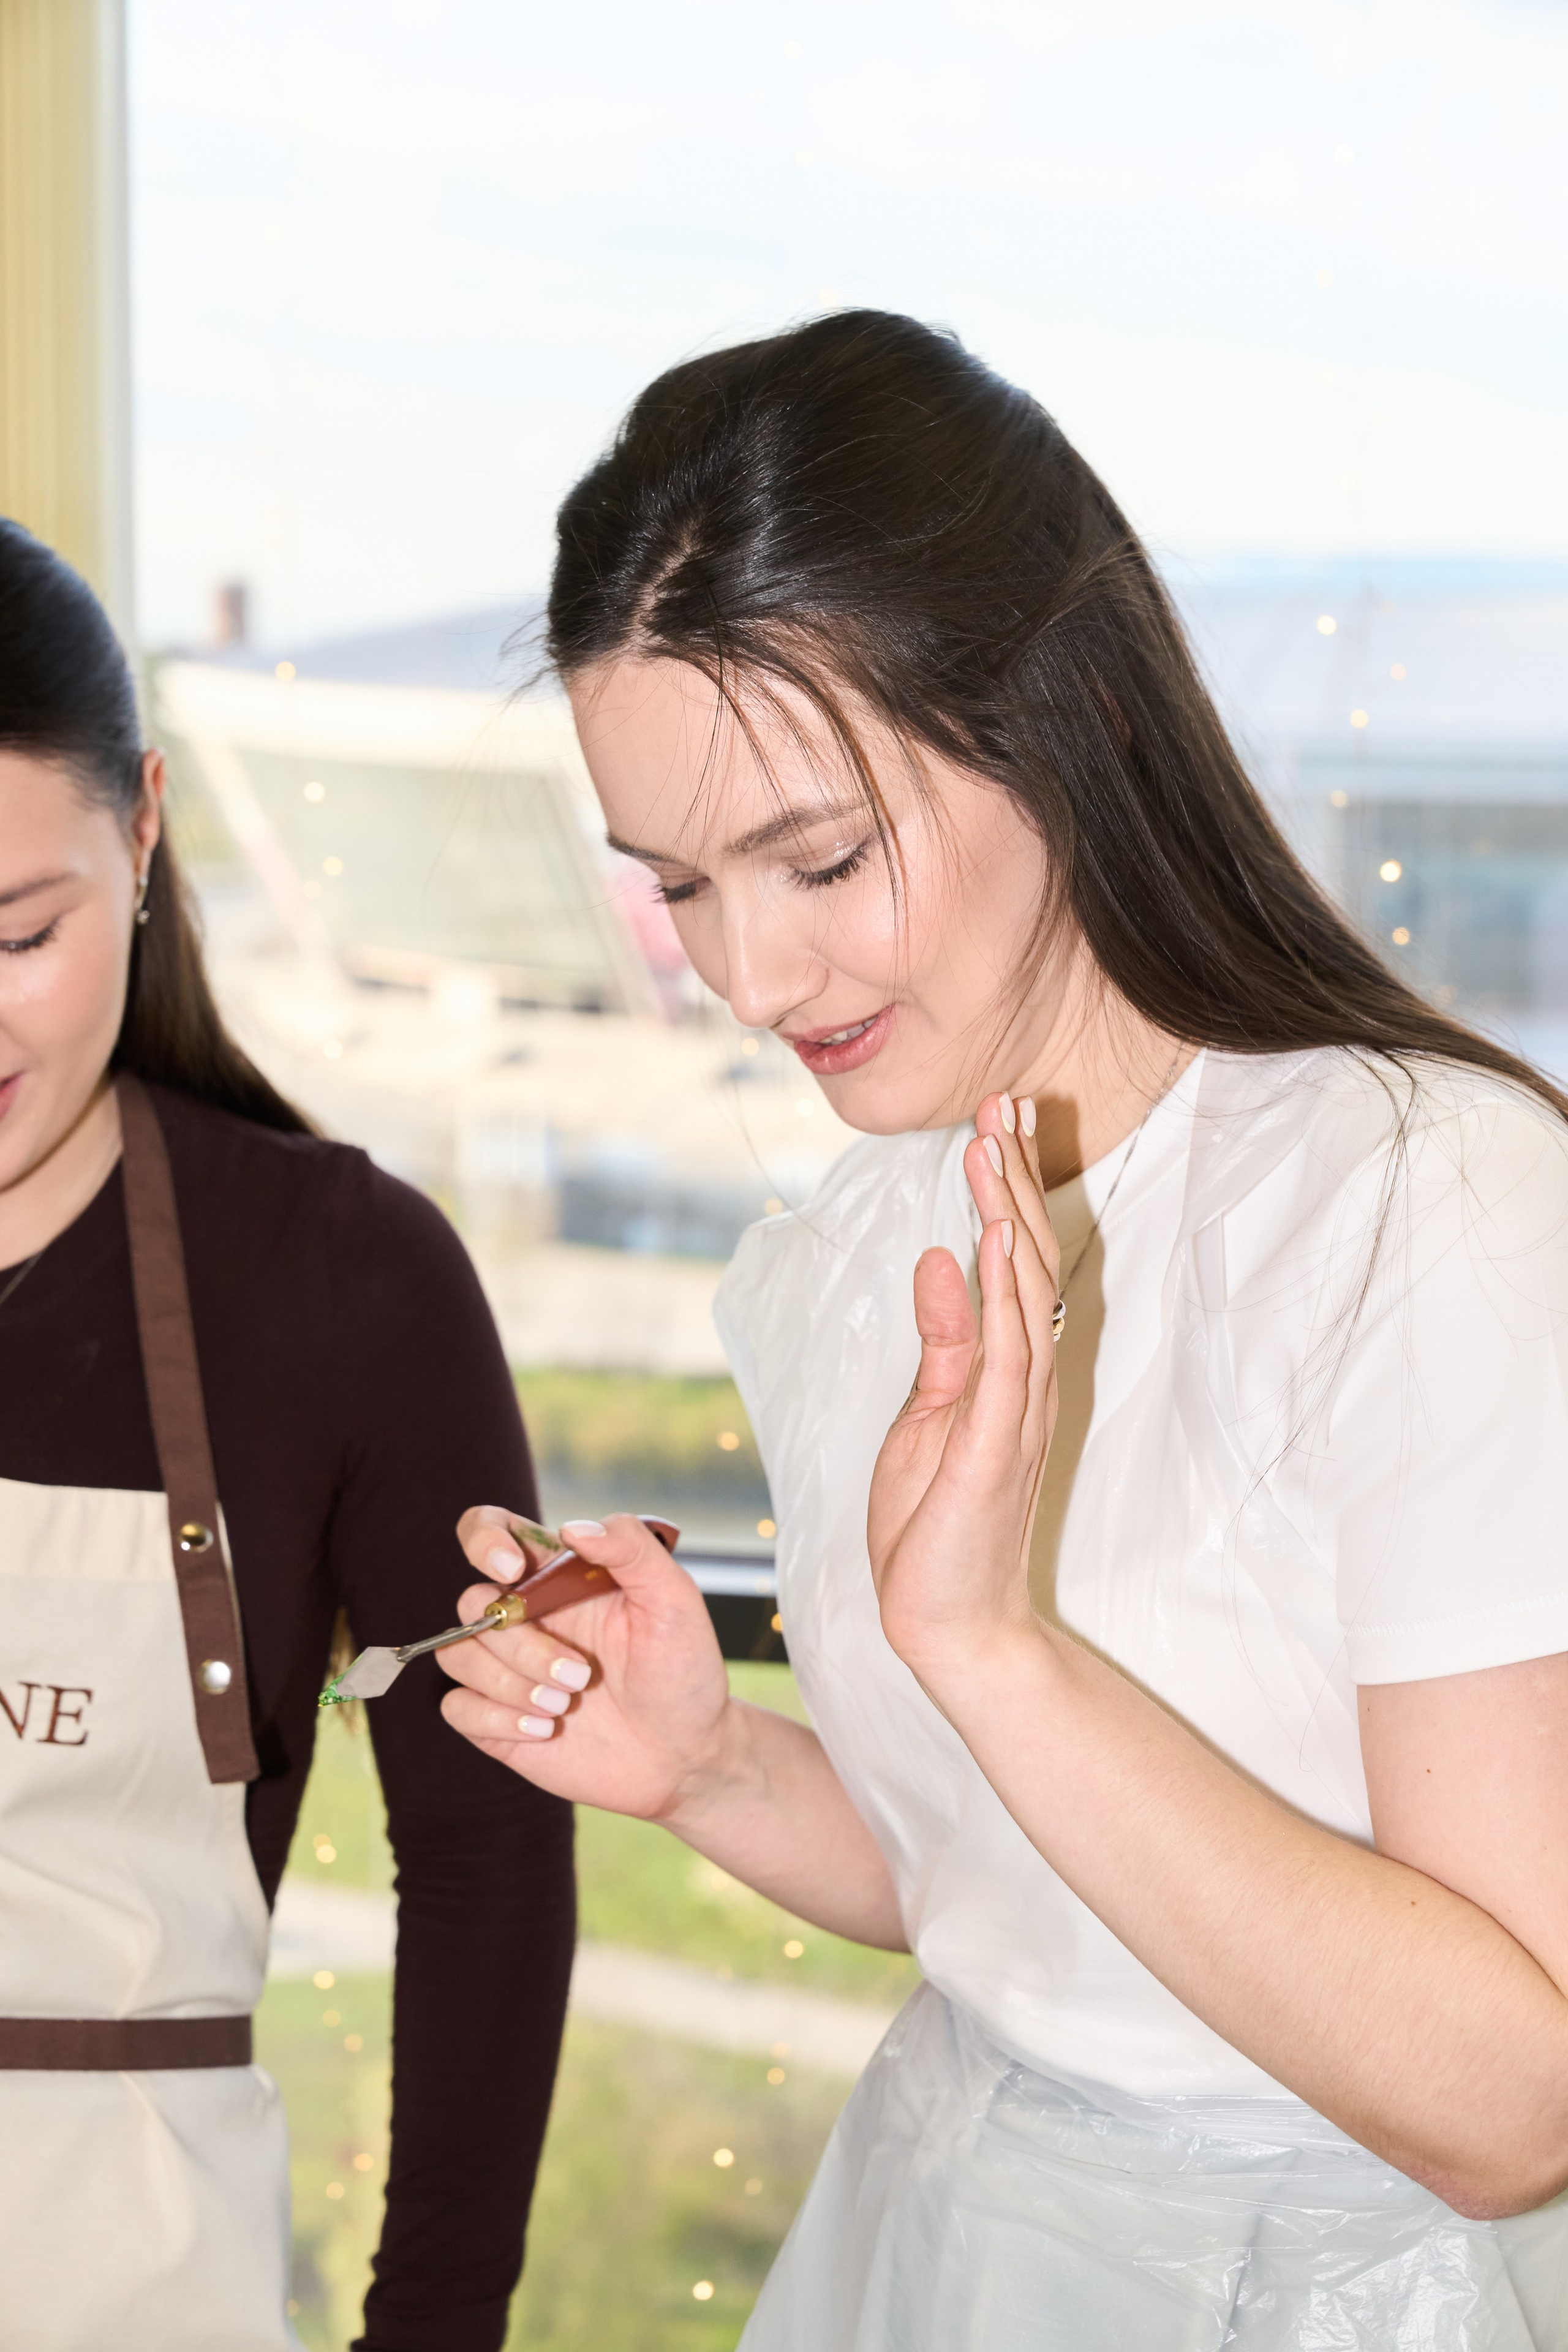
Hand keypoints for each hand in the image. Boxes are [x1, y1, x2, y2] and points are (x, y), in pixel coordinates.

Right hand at [438, 1510, 731, 1822]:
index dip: (483, 1539)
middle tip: (581, 1675)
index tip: (511, 1570)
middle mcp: (526, 1618)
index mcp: (558, 1578)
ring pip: (457, 1655)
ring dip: (509, 1684)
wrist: (685, 1756)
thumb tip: (572, 1528)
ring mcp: (508, 1669)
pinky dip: (496, 1719)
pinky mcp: (497, 1720)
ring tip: (564, 1707)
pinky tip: (545, 1732)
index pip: (494, 1531)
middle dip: (521, 1644)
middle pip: (472, 1603)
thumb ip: (632, 1549)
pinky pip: (456, 1707)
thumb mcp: (675, 1601)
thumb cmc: (683, 1672)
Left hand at [866, 1091, 1060, 1691]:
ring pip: (1025, 1292)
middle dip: (1016, 1180)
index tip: (996, 1126)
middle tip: (1005, 1104)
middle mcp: (1024, 1381)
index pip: (1017, 1266)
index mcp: (1006, 1373)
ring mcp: (1016, 1409)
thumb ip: (941, 1341)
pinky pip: (1006, 1352)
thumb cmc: (935, 1528)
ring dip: (1011, 1213)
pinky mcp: (993, 1441)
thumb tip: (935, 1260)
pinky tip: (997, 1237)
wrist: (949, 1624)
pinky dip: (1006, 1291)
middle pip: (1031, 1262)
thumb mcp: (926, 1417)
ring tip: (995, 1145)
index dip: (1008, 1194)